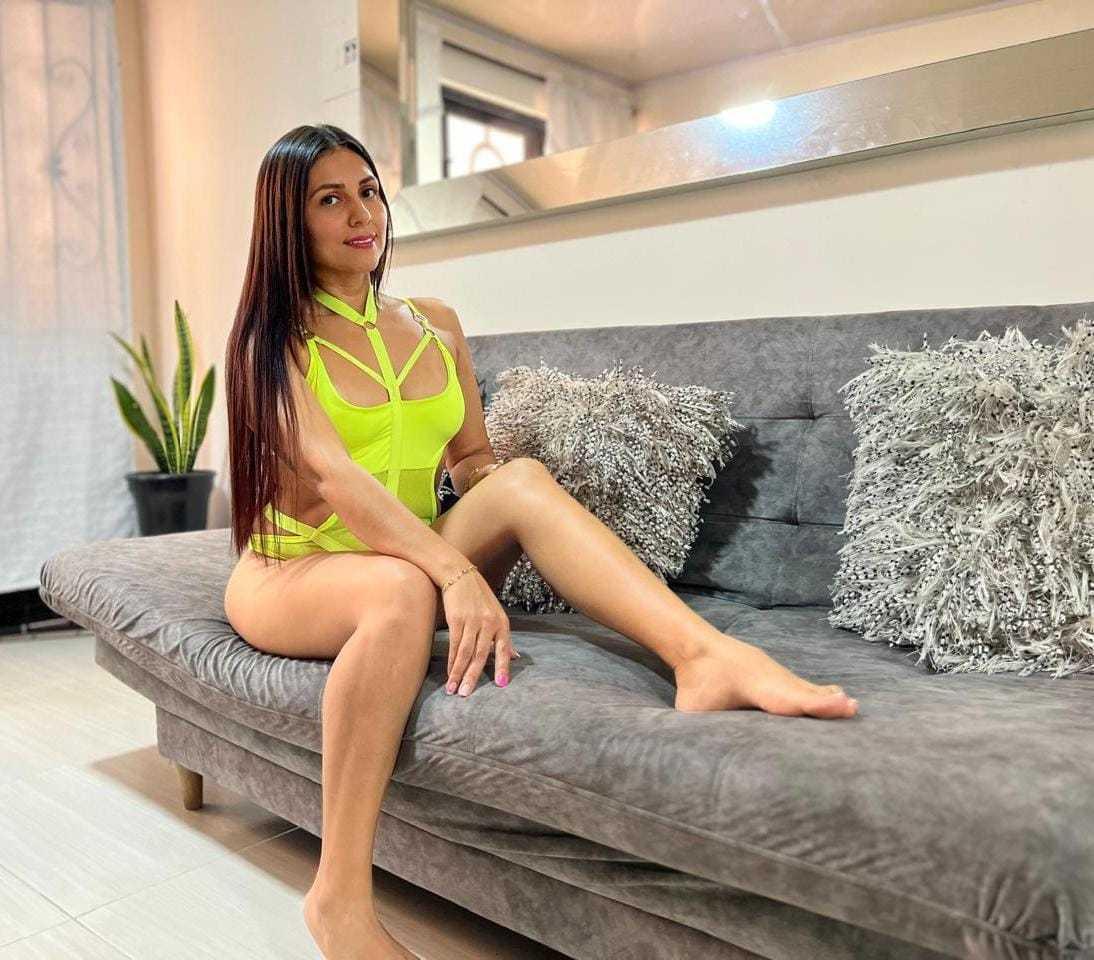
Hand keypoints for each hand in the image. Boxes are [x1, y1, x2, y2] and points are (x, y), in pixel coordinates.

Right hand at [442, 566, 517, 696]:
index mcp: (502, 623)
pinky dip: (452, 660)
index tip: (501, 685)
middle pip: (481, 655)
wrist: (459, 575)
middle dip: (473, 677)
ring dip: (458, 673)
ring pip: (466, 652)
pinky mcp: (457, 619)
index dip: (502, 667)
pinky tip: (449, 672)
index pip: (503, 649)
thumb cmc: (479, 598)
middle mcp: (489, 623)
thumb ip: (504, 638)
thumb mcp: (497, 614)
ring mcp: (472, 621)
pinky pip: (455, 644)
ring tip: (453, 689)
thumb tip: (515, 657)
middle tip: (466, 694)